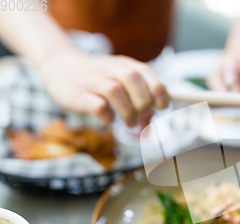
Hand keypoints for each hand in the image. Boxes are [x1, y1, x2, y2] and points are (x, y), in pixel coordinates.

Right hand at [39, 49, 168, 127]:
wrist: (60, 67)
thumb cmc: (98, 80)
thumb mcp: (120, 84)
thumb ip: (138, 102)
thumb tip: (149, 125)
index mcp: (124, 65)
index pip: (147, 71)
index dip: (159, 90)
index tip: (162, 106)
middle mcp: (110, 69)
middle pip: (133, 78)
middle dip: (143, 102)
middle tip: (143, 117)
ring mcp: (93, 80)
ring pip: (115, 90)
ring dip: (128, 112)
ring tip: (130, 123)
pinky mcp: (78, 94)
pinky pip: (97, 106)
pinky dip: (108, 117)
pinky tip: (109, 120)